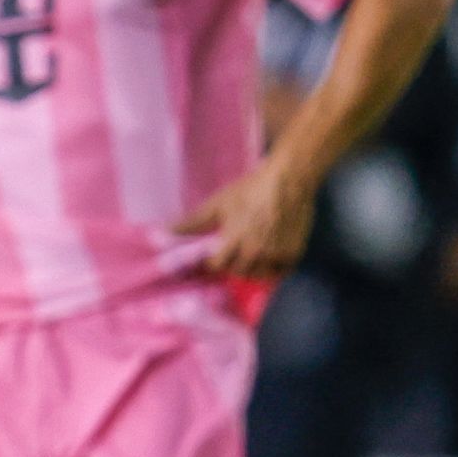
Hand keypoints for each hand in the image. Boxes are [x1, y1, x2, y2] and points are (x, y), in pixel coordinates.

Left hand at [175, 157, 319, 280]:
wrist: (288, 181)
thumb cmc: (250, 190)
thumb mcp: (217, 204)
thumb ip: (192, 223)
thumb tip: (163, 231)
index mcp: (234, 242)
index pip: (217, 266)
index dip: (213, 261)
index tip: (215, 254)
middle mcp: (256, 253)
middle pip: (238, 272)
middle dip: (233, 264)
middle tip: (234, 252)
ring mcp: (277, 255)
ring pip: (259, 275)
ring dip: (252, 269)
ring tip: (250, 254)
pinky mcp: (294, 254)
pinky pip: (280, 272)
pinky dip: (273, 269)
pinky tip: (269, 257)